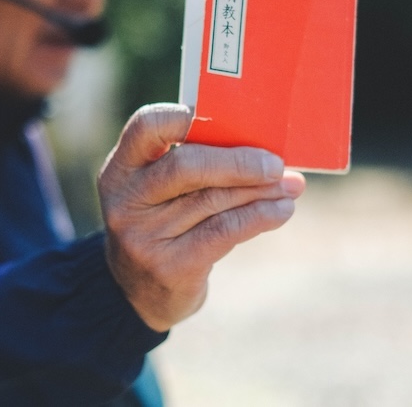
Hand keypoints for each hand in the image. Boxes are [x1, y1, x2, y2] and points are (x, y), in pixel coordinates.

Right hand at [97, 103, 305, 331]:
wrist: (139, 295)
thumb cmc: (163, 226)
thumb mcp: (158, 193)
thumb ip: (193, 166)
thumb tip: (264, 146)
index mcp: (120, 169)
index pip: (147, 126)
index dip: (185, 116)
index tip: (229, 120)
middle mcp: (126, 200)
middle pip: (187, 166)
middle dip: (239, 161)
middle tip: (276, 163)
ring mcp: (144, 236)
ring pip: (213, 200)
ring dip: (261, 190)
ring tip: (291, 185)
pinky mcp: (171, 266)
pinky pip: (225, 231)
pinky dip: (260, 217)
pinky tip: (282, 211)